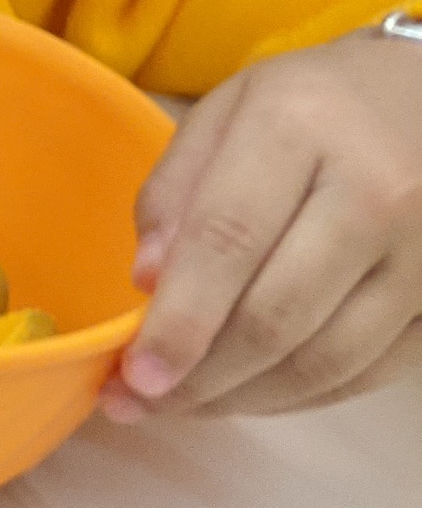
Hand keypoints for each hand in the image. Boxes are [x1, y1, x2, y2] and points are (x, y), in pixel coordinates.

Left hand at [111, 30, 421, 417]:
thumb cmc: (316, 102)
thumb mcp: (228, 110)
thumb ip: (177, 190)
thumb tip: (148, 283)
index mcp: (300, 129)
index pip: (228, 240)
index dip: (179, 319)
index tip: (132, 375)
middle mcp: (375, 194)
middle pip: (278, 315)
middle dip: (200, 376)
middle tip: (139, 404)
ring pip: (327, 358)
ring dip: (246, 398)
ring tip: (186, 405)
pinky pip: (371, 371)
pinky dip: (303, 395)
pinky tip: (251, 392)